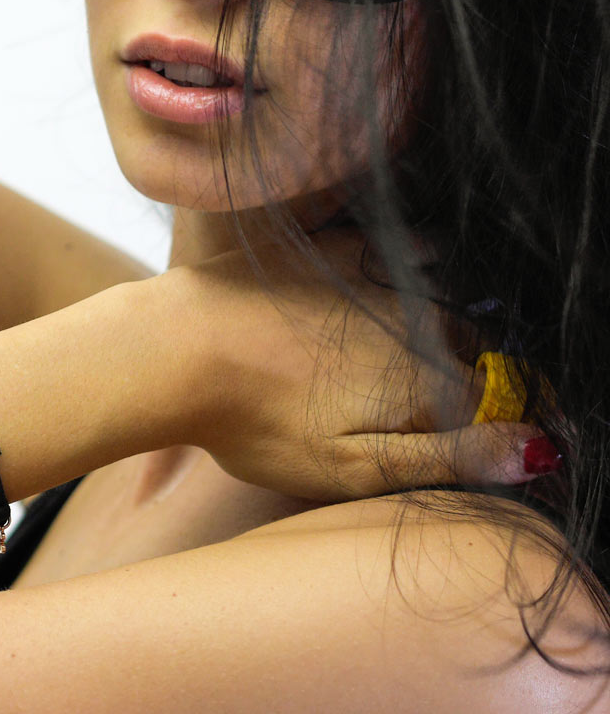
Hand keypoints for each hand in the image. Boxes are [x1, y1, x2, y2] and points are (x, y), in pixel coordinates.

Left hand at [155, 227, 546, 501]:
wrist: (177, 349)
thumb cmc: (255, 421)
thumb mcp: (351, 466)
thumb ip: (448, 457)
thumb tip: (536, 451)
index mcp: (427, 382)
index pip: (506, 401)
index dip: (505, 425)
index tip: (488, 441)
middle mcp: (418, 322)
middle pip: (473, 353)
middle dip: (470, 379)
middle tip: (421, 406)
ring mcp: (378, 279)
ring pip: (441, 302)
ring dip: (440, 327)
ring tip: (396, 358)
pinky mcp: (336, 248)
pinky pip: (403, 246)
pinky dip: (414, 263)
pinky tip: (396, 280)